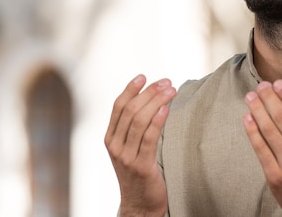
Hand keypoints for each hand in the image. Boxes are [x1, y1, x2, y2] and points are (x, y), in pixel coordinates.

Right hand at [105, 75, 176, 216]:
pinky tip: (166, 109)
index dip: (130, 89)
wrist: (140, 204)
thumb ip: (134, 128)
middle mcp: (115, 146)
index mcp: (110, 138)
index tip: (144, 76)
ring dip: (156, 102)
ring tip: (171, 91)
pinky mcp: (141, 166)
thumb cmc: (139, 171)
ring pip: (139, 121)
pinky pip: (148, 138)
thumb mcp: (130, 148)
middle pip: (130, 110)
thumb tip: (151, 98)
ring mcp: (126, 157)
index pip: (118, 107)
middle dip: (149, 93)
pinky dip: (158, 120)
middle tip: (166, 82)